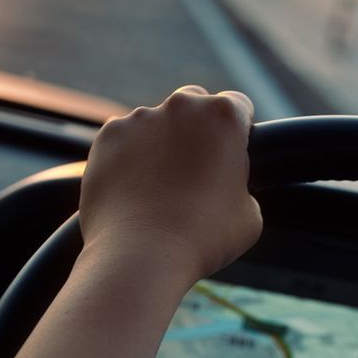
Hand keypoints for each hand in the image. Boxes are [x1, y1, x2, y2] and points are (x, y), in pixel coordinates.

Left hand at [79, 86, 261, 281]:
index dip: (236, 131)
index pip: (238, 106)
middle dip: (196, 127)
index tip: (229, 154)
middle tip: (194, 169)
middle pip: (194, 102)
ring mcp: (139, 118)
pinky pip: (123, 140)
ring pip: (155, 122)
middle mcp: (181, 106)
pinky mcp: (107, 137)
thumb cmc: (204, 238)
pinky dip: (128, 157)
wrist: (142, 255)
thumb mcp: (250, 214)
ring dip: (160, 143)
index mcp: (223, 116)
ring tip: (158, 188)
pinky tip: (133, 190)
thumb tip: (227, 185)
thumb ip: (241, 184)